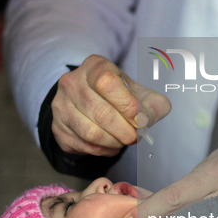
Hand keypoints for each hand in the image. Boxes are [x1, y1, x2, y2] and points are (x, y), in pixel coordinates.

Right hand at [51, 55, 170, 155]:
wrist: (86, 101)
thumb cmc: (113, 94)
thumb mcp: (134, 90)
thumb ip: (151, 100)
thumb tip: (160, 109)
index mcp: (93, 66)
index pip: (107, 82)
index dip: (128, 105)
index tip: (142, 120)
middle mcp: (71, 83)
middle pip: (101, 112)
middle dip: (125, 130)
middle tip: (136, 136)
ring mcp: (61, 106)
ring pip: (91, 133)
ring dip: (115, 142)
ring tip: (124, 140)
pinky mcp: (58, 128)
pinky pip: (84, 146)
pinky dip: (104, 150)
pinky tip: (111, 144)